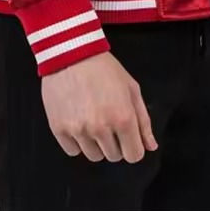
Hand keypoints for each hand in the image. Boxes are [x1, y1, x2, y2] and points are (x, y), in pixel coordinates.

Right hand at [41, 51, 158, 162]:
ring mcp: (78, 130)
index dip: (133, 146)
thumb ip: (143, 120)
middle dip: (114, 142)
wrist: (71, 53)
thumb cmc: (104, 68)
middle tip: (108, 120)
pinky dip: (77, 141)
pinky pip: (73, 151)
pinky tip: (78, 120)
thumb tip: (150, 146)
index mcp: (123, 118)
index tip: (127, 136)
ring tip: (92, 118)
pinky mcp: (59, 129)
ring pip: (93, 156)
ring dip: (95, 143)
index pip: (134, 155)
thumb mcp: (131, 88)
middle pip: (114, 156)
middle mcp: (101, 128)